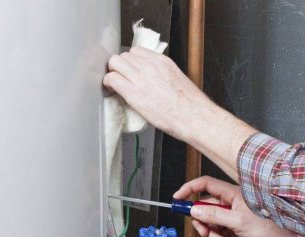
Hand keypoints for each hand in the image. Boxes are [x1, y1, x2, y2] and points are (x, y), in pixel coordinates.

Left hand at [103, 48, 255, 180]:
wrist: (195, 118)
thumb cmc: (191, 107)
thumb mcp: (178, 82)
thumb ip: (163, 77)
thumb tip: (155, 83)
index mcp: (163, 62)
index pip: (137, 52)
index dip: (131, 62)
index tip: (131, 72)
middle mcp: (150, 66)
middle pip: (124, 56)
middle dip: (121, 68)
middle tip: (123, 80)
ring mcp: (141, 78)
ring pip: (115, 63)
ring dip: (114, 73)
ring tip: (117, 85)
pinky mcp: (134, 93)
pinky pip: (112, 79)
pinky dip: (109, 83)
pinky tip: (112, 90)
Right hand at [174, 176, 304, 236]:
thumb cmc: (274, 229)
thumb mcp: (238, 221)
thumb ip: (214, 215)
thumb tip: (195, 209)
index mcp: (233, 194)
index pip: (205, 185)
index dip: (189, 190)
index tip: (177, 199)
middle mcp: (232, 205)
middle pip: (204, 209)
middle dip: (203, 223)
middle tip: (207, 232)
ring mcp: (234, 219)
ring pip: (212, 226)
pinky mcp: (236, 232)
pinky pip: (220, 236)